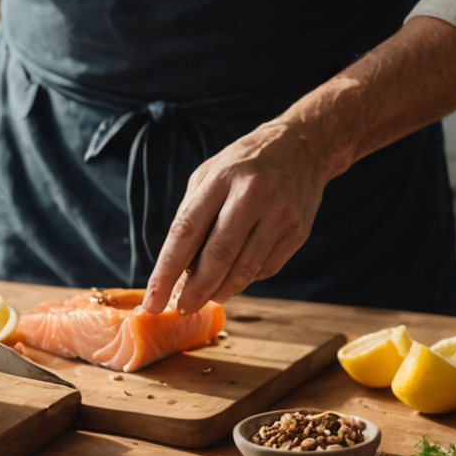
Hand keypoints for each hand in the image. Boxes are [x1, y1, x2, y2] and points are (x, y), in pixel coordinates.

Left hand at [140, 119, 326, 312]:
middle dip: (195, 290)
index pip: (186, 232)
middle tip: (182, 308)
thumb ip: (192, 215)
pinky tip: (237, 274)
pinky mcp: (299, 231)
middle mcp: (252, 195)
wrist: (301, 147)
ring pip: (245, 269)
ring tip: (207, 296)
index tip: (153, 300)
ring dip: (221, 290)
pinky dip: (247, 278)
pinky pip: (266, 268)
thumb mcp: (209, 175)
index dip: (166, 271)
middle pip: (218, 256)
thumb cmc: (244, 165)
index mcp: (221, 178)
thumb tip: (178, 268)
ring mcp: (280, 214)